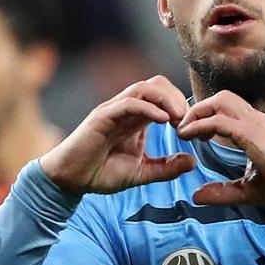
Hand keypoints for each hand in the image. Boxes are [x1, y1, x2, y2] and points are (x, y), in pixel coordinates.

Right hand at [40, 75, 195, 194]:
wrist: (70, 181)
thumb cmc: (101, 173)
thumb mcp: (141, 173)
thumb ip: (166, 168)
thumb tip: (193, 161)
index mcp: (137, 117)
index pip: (164, 96)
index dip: (182, 107)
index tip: (193, 128)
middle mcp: (127, 108)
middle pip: (157, 83)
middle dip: (177, 98)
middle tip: (188, 122)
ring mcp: (114, 109)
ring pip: (144, 87)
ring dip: (166, 99)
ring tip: (178, 119)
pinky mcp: (102, 116)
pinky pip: (129, 103)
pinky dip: (149, 107)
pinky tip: (163, 121)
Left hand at [176, 90, 264, 215]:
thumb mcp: (247, 190)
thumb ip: (222, 192)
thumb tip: (196, 195)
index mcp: (256, 128)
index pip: (227, 108)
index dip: (206, 115)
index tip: (192, 133)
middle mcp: (255, 120)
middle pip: (221, 97)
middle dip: (198, 109)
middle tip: (184, 129)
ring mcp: (255, 124)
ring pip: (220, 101)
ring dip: (197, 113)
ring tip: (184, 131)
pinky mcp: (252, 134)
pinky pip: (219, 121)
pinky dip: (199, 125)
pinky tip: (188, 136)